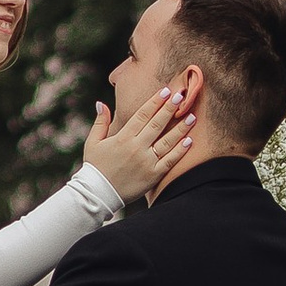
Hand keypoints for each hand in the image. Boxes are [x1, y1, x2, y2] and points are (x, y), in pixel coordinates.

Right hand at [84, 70, 201, 202]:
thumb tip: (102, 103)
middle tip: (182, 95)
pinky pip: (170, 161)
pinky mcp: (153, 175)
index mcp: (123, 137)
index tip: (166, 91)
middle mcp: (136, 147)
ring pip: (168, 141)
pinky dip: (180, 150)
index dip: (155, 102)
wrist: (98, 195)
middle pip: (157, 124)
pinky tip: (190, 140)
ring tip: (192, 116)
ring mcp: (146, 162)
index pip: (143, 115)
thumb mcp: (93, 143)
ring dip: (181, 128)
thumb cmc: (95, 167)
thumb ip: (100, 123)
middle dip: (170, 108)